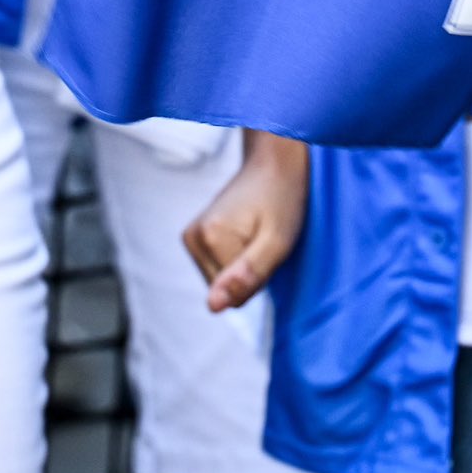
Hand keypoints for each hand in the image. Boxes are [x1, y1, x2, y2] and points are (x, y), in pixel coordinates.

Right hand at [182, 129, 306, 312]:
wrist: (273, 165)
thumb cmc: (281, 201)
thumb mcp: (277, 243)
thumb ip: (246, 276)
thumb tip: (212, 307)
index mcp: (209, 238)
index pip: (233, 295)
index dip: (257, 279)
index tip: (267, 250)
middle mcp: (192, 237)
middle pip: (222, 289)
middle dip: (248, 274)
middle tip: (264, 243)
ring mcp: (190, 236)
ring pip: (219, 282)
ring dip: (242, 267)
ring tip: (256, 237)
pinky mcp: (194, 237)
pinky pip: (216, 269)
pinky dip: (235, 260)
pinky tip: (246, 236)